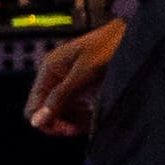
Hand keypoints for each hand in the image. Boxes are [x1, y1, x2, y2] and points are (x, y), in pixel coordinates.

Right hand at [25, 16, 124, 134]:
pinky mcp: (82, 86)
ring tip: (94, 121)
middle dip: (62, 123)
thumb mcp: (84, 74)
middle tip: (82, 128)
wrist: (131, 34)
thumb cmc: (108, 47)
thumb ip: (60, 97)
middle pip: (47, 112)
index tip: (68, 130)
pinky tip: (96, 114)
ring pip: (62, 113)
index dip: (47, 122)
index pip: (33, 107)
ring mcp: (68, 82)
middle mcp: (55, 76)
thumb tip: (35, 121)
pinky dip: (84, 116)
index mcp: (49, 70)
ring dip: (75, 121)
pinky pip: (75, 108)